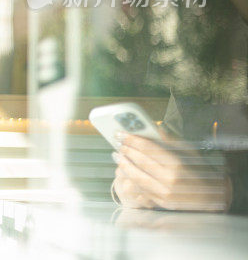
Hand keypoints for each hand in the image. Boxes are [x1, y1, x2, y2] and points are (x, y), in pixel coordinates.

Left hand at [113, 132, 231, 211]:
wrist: (212, 197)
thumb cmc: (200, 171)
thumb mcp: (188, 152)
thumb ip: (170, 140)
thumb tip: (154, 126)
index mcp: (177, 163)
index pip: (148, 148)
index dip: (132, 139)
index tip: (120, 133)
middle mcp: (170, 178)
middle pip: (141, 161)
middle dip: (126, 150)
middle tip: (117, 142)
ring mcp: (165, 192)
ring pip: (137, 177)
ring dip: (124, 165)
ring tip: (117, 155)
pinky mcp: (162, 202)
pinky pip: (141, 189)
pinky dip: (131, 179)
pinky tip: (125, 171)